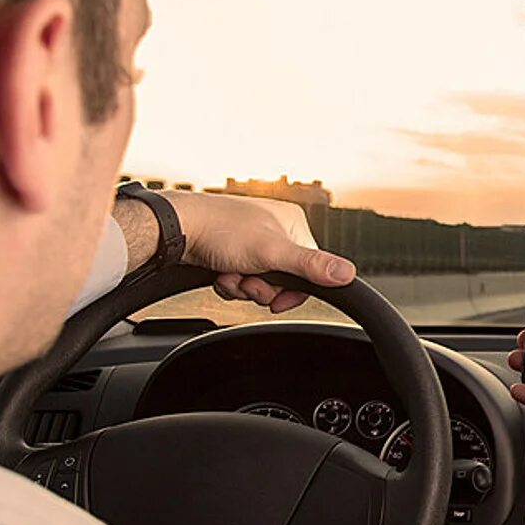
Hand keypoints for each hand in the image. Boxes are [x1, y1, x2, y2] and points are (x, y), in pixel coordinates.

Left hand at [161, 192, 355, 312]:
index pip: (310, 269)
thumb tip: (349, 274)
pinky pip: (242, 278)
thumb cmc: (220, 230)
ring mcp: (252, 240)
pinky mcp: (232, 251)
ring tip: (229, 274)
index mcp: (292, 224)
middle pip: (284, 279)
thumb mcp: (273, 253)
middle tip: (247, 281)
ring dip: (243, 286)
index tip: (276, 300)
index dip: (292, 290)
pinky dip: (230, 282)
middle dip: (262, 287)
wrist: (176, 229)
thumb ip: (312, 266)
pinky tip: (219, 273)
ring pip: (260, 281)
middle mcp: (275, 229)